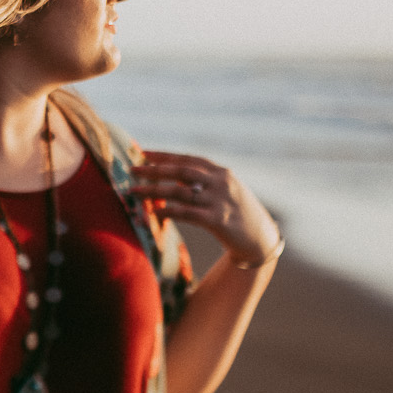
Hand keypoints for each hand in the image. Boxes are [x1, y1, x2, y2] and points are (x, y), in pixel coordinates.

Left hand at [132, 150, 281, 268]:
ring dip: (154, 191)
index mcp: (221, 172)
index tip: (143, 153)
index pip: (188, 159)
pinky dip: (169, 211)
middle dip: (154, 169)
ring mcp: (219, 201)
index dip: (165, 156)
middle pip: (181, 171)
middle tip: (132, 169)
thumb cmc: (238, 213)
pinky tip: (155, 212)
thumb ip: (204, 181)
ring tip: (135, 191)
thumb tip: (172, 175)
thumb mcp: (225, 190)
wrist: (260, 238)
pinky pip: (187, 213)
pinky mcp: (218, 220)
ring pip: (180, 191)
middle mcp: (220, 182)